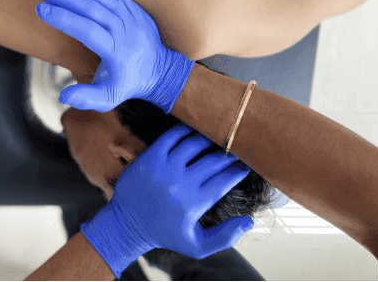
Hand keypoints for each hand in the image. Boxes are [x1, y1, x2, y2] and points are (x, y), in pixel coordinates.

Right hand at [33, 0, 194, 113]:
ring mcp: (128, 14)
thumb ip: (87, 98)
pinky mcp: (130, 5)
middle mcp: (122, 28)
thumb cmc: (129, 82)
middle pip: (90, 6)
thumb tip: (64, 97)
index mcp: (115, 50)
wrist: (159, 69)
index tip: (42, 10)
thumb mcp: (110, 98)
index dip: (63, 18)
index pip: (86, 29)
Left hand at [80, 123, 254, 277]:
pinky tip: (194, 130)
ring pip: (194, 144)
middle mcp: (180, 184)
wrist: (127, 224)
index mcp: (194, 204)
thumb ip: (225, 237)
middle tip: (237, 148)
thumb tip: (249, 222)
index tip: (246, 165)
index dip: (239, 170)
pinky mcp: (149, 158)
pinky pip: (172, 136)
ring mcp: (163, 169)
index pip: (225, 180)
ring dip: (209, 138)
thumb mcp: (197, 246)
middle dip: (229, 153)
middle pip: (213, 160)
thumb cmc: (165, 234)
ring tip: (217, 137)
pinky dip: (185, 130)